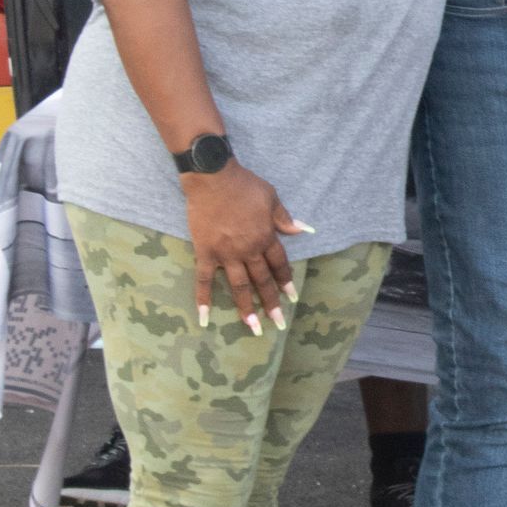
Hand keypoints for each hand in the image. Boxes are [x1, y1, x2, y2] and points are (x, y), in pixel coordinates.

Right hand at [183, 163, 305, 333]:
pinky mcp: (205, 252)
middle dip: (271, 303)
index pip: (279, 265)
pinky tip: (205, 318)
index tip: (291, 297)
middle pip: (262, 280)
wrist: (213, 178)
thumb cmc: (244, 185)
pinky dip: (203, 299)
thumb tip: (304, 229)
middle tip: (278, 323)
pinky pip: (203, 280)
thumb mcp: (271, 198)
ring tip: (253, 328)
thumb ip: (284, 218)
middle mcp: (248, 250)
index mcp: (265, 237)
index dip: (285, 281)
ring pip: (239, 286)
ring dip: (246, 308)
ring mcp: (226, 254)